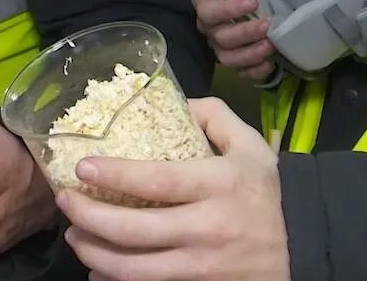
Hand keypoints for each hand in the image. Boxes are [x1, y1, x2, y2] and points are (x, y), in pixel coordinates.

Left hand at [59, 98, 289, 280]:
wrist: (300, 251)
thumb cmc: (267, 195)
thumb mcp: (251, 147)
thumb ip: (214, 117)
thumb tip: (175, 102)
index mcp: (220, 184)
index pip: (157, 181)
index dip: (114, 175)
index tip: (82, 167)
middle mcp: (208, 227)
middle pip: (133, 230)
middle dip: (88, 217)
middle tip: (65, 201)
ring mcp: (201, 265)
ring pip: (132, 268)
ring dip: (92, 252)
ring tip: (75, 234)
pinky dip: (114, 279)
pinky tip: (98, 267)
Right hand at [192, 0, 274, 80]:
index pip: (208, 11)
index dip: (228, 11)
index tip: (253, 2)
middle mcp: (209, 25)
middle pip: (219, 38)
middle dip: (244, 34)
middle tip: (267, 24)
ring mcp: (222, 43)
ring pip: (228, 59)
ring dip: (250, 55)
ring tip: (271, 45)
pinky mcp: (238, 55)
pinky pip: (241, 72)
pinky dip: (255, 72)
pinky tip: (270, 63)